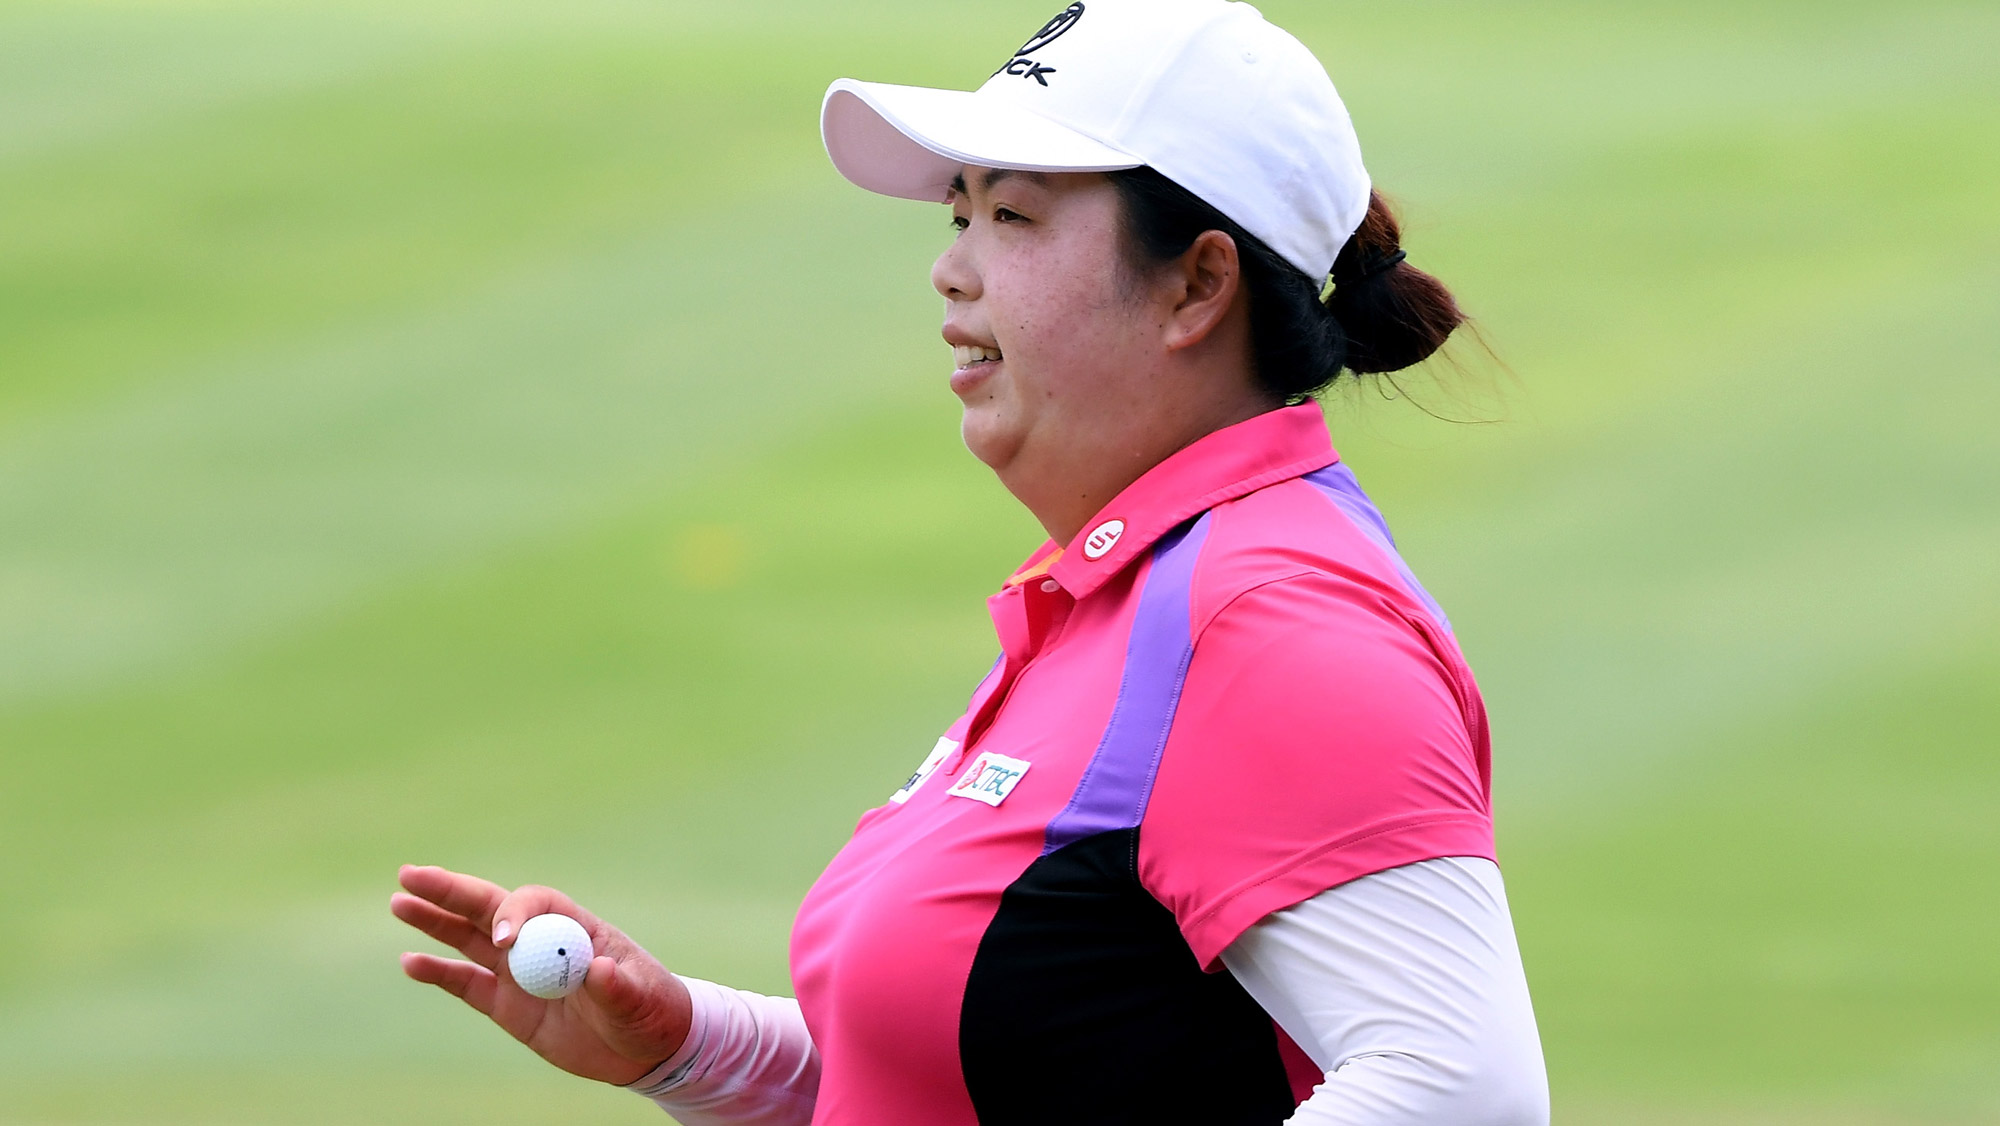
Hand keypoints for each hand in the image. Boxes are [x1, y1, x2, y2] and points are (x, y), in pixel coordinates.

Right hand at [391, 864, 692, 1084]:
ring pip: (469, 938)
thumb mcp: (641, 998)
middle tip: (411, 874)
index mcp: (575, 927)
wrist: (646, 1048)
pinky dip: (438, 973)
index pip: (535, 904)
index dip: (515, 914)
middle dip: (451, 891)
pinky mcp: (508, 1005)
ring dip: (435, 920)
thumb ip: (618, 987)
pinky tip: (409, 962)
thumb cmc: (651, 1009)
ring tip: (400, 901)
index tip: (504, 940)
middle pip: (489, 908)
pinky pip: (466, 984)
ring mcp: (521, 971)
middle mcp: (541, 941)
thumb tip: (599, 971)